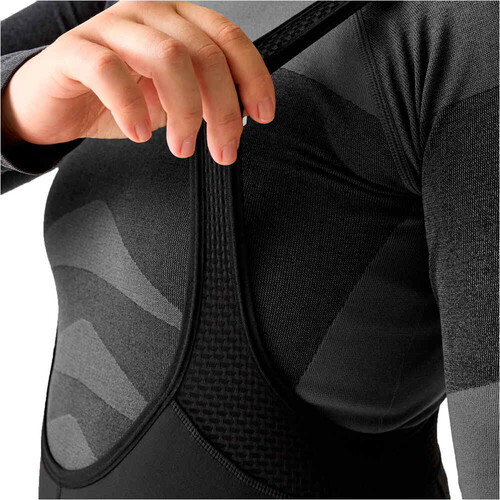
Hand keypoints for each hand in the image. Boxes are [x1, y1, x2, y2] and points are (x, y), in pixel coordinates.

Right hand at [1, 1, 275, 164]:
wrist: (58, 103)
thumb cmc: (118, 99)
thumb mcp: (172, 99)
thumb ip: (205, 97)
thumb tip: (242, 115)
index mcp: (177, 21)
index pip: (228, 38)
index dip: (252, 77)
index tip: (262, 115)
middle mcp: (148, 14)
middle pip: (204, 53)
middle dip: (222, 110)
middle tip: (223, 150)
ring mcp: (110, 27)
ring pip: (167, 57)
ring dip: (184, 111)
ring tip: (182, 147)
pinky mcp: (75, 49)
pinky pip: (109, 71)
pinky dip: (130, 107)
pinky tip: (138, 133)